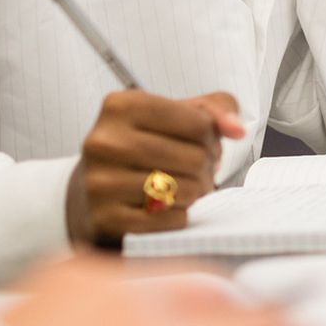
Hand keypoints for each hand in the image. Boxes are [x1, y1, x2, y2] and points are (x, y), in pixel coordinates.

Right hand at [66, 90, 243, 246]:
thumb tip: (236, 129)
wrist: (89, 188)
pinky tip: (168, 206)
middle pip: (194, 158)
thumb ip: (214, 110)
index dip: (213, 137)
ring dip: (196, 192)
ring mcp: (100, 182)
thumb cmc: (140, 145)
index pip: (199, 123)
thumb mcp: (174, 114)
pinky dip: (179, 215)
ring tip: (187, 187)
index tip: (205, 143)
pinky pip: (169, 220)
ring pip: (184, 190)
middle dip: (208, 167)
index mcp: (121, 105)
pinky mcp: (105, 218)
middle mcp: (104, 141)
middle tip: (201, 170)